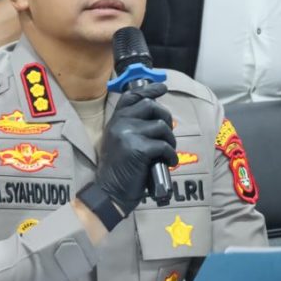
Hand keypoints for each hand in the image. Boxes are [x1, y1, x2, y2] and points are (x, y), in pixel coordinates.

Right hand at [96, 83, 177, 215]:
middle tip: (168, 134)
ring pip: (161, 126)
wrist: (109, 192)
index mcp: (115, 121)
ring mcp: (128, 134)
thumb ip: (131, 127)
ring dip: (170, 140)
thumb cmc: (119, 170)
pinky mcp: (138, 148)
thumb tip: (158, 118)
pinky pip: (164, 145)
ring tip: (167, 152)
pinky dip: (171, 155)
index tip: (162, 88)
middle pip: (151, 106)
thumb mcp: (119, 142)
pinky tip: (168, 163)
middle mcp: (120, 123)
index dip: (149, 90)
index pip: (132, 96)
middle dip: (165, 118)